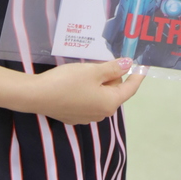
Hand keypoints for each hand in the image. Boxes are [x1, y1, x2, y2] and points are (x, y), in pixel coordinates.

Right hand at [28, 58, 143, 124]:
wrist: (37, 96)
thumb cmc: (68, 82)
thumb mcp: (93, 71)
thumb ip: (113, 69)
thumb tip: (129, 65)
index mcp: (110, 103)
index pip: (130, 88)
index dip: (137, 76)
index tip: (143, 66)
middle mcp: (101, 114)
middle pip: (114, 92)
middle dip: (112, 77)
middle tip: (103, 62)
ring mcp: (87, 117)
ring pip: (101, 96)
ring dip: (99, 84)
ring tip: (88, 70)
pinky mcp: (74, 116)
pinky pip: (88, 101)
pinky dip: (88, 91)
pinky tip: (76, 83)